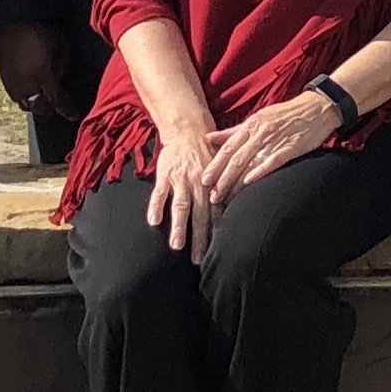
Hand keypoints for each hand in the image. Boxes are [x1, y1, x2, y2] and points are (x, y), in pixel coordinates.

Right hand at [0, 21, 79, 118]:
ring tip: (44, 100)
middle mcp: (25, 84)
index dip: (67, 110)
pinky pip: (13, 95)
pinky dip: (24, 97)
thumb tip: (60, 80)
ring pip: (24, 104)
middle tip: (59, 106)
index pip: (56, 101)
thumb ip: (63, 67)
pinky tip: (31, 91)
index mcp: (42, 76)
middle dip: (50, 109)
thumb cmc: (42, 29)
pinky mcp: (1, 76)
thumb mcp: (62, 46)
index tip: (74, 115)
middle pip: (38, 107)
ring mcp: (10, 81)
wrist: (13, 18)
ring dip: (36, 105)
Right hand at [144, 121, 224, 259]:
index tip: (216, 254)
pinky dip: (156, 207)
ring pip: (180, 207)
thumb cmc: (207, 156)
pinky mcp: (165, 175)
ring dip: (179, 227)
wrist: (189, 132)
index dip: (216, 235)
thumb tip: (237, 213)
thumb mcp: (222, 172)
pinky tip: (154, 222)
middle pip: (200, 216)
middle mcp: (199, 185)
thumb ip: (225, 192)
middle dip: (199, 239)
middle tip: (198, 260)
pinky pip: (159, 193)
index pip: (216, 215)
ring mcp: (181, 181)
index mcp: (214, 187)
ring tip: (176, 246)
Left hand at [199, 88, 343, 206]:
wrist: (317, 108)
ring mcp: (275, 139)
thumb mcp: (258, 118)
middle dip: (222, 179)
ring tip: (226, 198)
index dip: (215, 165)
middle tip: (212, 196)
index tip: (204, 181)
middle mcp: (259, 132)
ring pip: (249, 162)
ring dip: (235, 182)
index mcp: (250, 125)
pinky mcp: (291, 147)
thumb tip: (208, 138)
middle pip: (235, 158)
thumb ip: (233, 131)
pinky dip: (259, 171)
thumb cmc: (286, 115)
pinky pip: (272, 160)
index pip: (227, 148)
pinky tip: (250, 182)